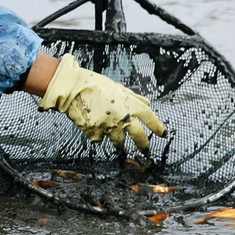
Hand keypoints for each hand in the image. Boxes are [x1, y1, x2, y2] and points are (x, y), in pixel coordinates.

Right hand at [36, 53, 165, 150]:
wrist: (72, 88)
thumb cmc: (95, 84)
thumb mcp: (118, 87)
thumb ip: (134, 97)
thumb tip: (148, 103)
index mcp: (130, 104)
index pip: (150, 117)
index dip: (158, 126)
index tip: (162, 133)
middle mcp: (122, 117)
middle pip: (139, 136)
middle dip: (143, 145)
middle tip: (145, 150)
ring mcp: (108, 126)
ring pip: (119, 142)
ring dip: (120, 144)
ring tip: (120, 144)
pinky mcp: (95, 132)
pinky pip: (99, 138)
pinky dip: (98, 135)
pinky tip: (94, 128)